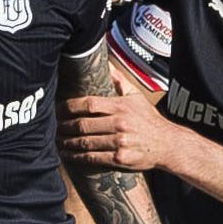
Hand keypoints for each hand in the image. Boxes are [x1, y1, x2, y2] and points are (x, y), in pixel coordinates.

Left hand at [59, 69, 173, 170]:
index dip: (70, 107)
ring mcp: (119, 142)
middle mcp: (119, 123)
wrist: (168, 144)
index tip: (59, 109)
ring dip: (68, 142)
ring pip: (86, 142)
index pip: (89, 103)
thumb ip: (119, 82)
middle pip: (84, 124)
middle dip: (65, 126)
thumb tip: (107, 64)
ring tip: (58, 140)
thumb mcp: (137, 97)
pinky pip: (93, 157)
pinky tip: (69, 154)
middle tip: (54, 127)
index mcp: (120, 107)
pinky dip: (78, 156)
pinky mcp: (120, 159)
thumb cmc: (150, 120)